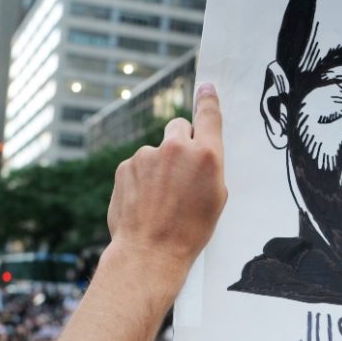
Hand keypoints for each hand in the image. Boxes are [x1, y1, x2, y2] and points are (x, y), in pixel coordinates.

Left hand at [106, 83, 226, 272]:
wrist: (150, 252)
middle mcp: (177, 148)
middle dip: (180, 141)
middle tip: (180, 170)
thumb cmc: (190, 231)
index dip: (208, 100)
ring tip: (159, 199)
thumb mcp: (216, 198)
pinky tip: (144, 202)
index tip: (206, 88)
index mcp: (207, 156)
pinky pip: (137, 165)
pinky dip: (140, 179)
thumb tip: (200, 148)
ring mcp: (148, 155)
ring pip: (156, 151)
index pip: (209, 116)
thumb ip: (210, 166)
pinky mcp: (126, 166)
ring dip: (158, 166)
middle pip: (179, 126)